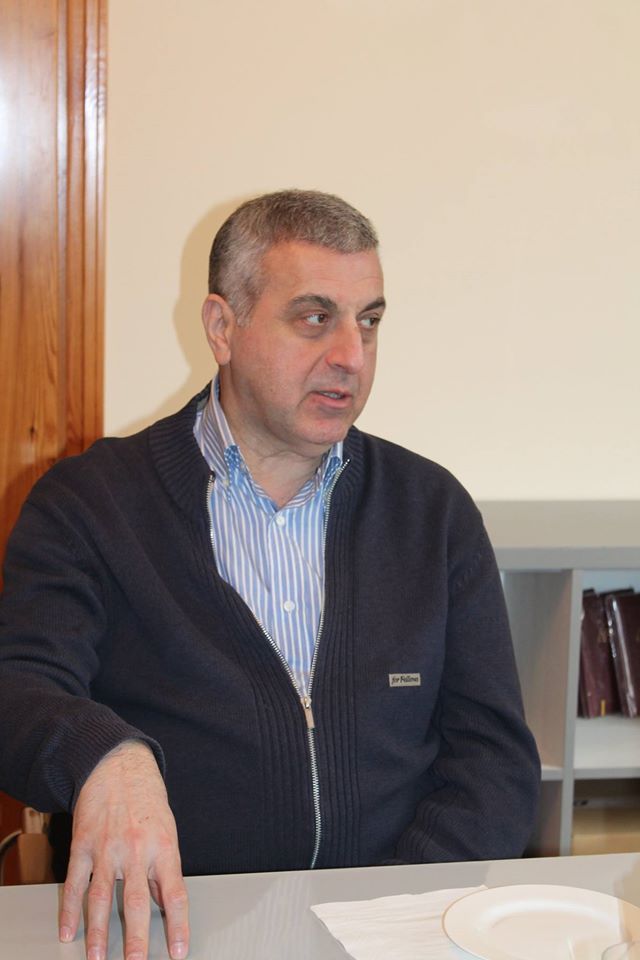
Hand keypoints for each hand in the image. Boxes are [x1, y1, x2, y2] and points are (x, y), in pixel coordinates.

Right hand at [58, 740, 188, 959]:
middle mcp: (136, 850)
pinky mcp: (83, 844)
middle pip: (135, 902)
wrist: (118, 765)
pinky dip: (70, 909)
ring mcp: (107, 848)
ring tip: (96, 958)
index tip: (178, 951)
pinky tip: (68, 930)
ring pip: (101, 897)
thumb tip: (163, 902)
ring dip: (98, 932)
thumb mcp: (167, 830)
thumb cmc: (147, 798)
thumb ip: (163, 868)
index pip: (175, 894)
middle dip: (135, 939)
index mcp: (164, 847)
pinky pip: (76, 882)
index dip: (178, 925)